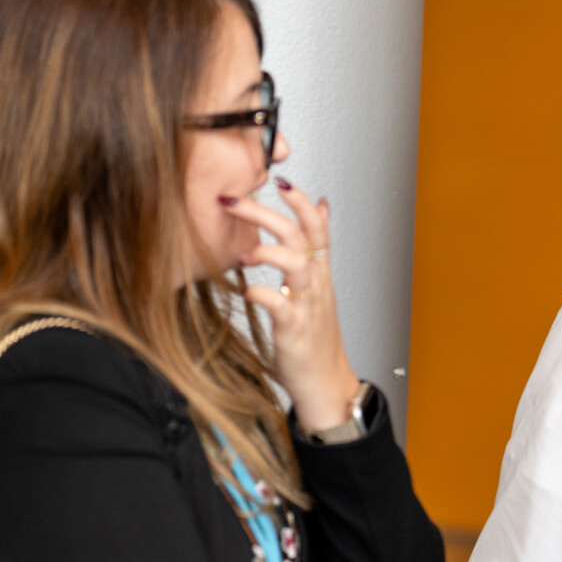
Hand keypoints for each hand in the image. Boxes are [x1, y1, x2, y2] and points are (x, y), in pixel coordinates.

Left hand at [227, 177, 362, 428]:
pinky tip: (245, 288)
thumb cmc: (314, 339)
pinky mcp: (294, 328)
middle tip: (236, 199)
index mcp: (319, 274)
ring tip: (242, 250)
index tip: (280, 179)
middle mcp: (316, 284)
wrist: (325, 382)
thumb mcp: (318, 288)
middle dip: (268, 212)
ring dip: (267, 250)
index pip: (317, 227)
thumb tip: (323, 208)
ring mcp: (307, 305)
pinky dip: (261, 292)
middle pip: (301, 236)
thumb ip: (317, 250)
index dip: (301, 201)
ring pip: (297, 263)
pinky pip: (280, 304)